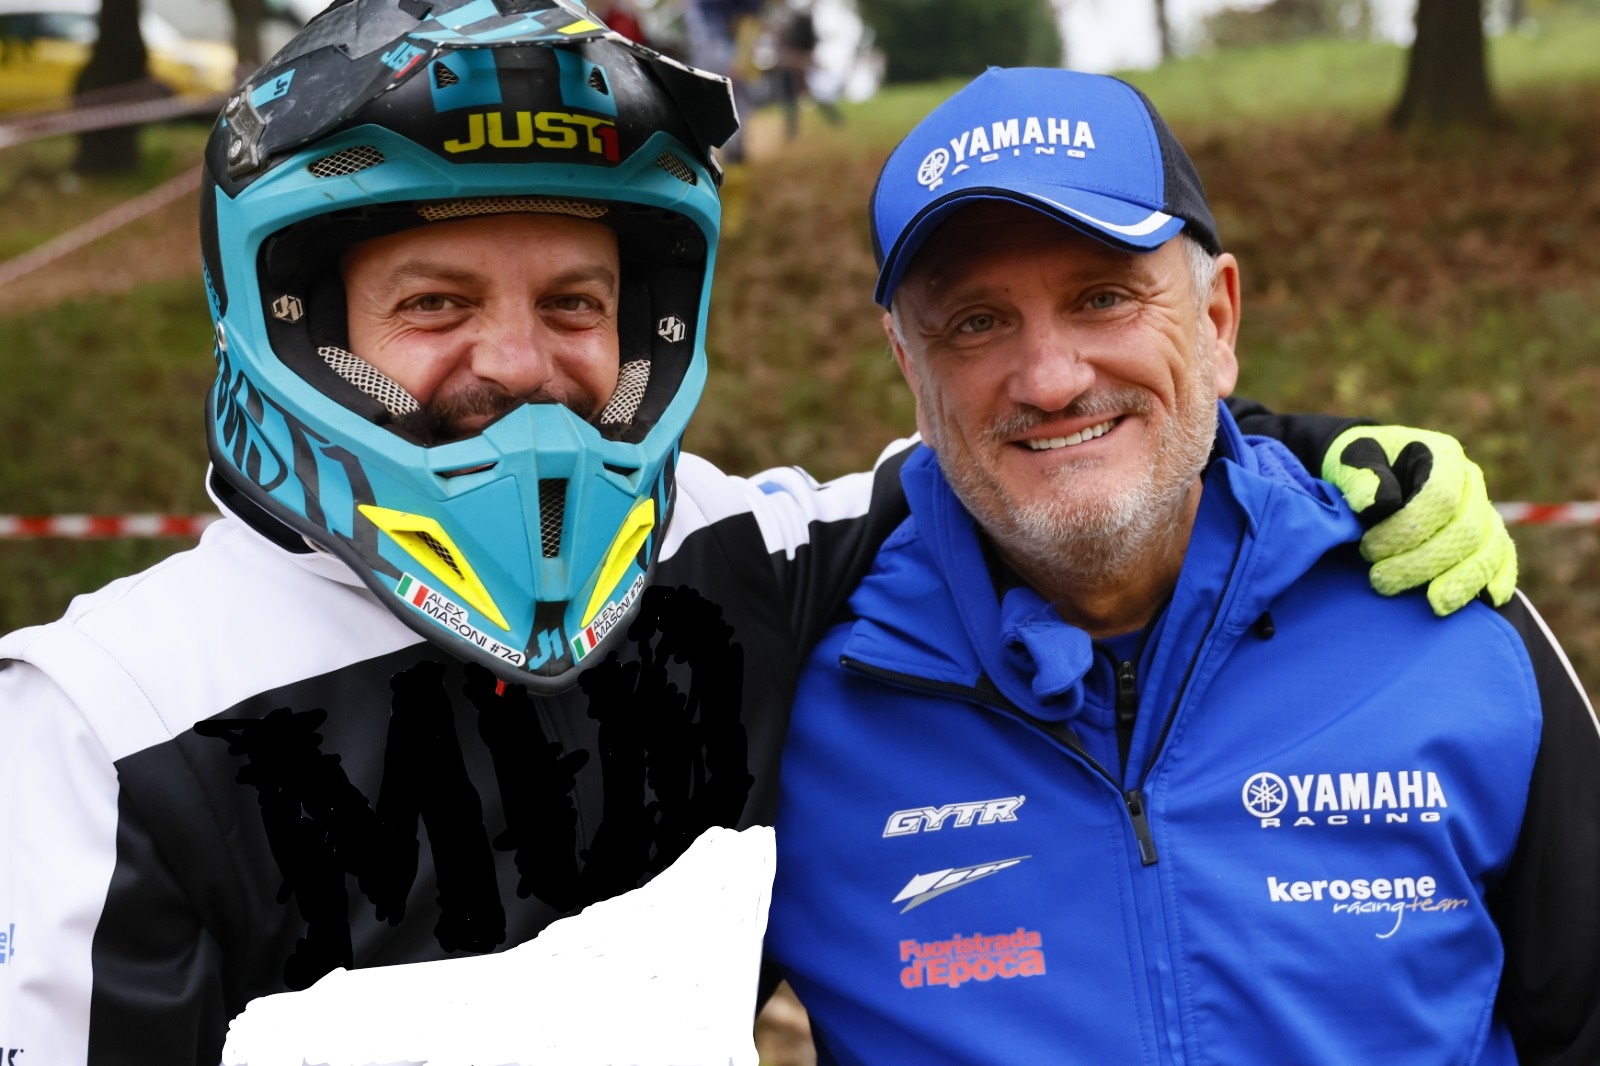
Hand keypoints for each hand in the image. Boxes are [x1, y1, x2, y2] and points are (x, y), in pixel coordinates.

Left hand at [1322, 426, 1516, 615]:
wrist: (1368, 471)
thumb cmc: (1358, 466)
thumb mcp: (1349, 462)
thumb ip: (1360, 478)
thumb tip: (1375, 503)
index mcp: (1442, 456)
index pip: (1439, 498)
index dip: (1407, 530)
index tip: (1368, 549)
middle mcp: (1470, 481)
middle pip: (1465, 530)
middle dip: (1424, 563)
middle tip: (1381, 581)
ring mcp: (1482, 508)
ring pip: (1489, 548)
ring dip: (1462, 581)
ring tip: (1434, 605)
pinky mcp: (1486, 532)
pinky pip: (1504, 555)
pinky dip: (1500, 577)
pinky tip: (1490, 600)